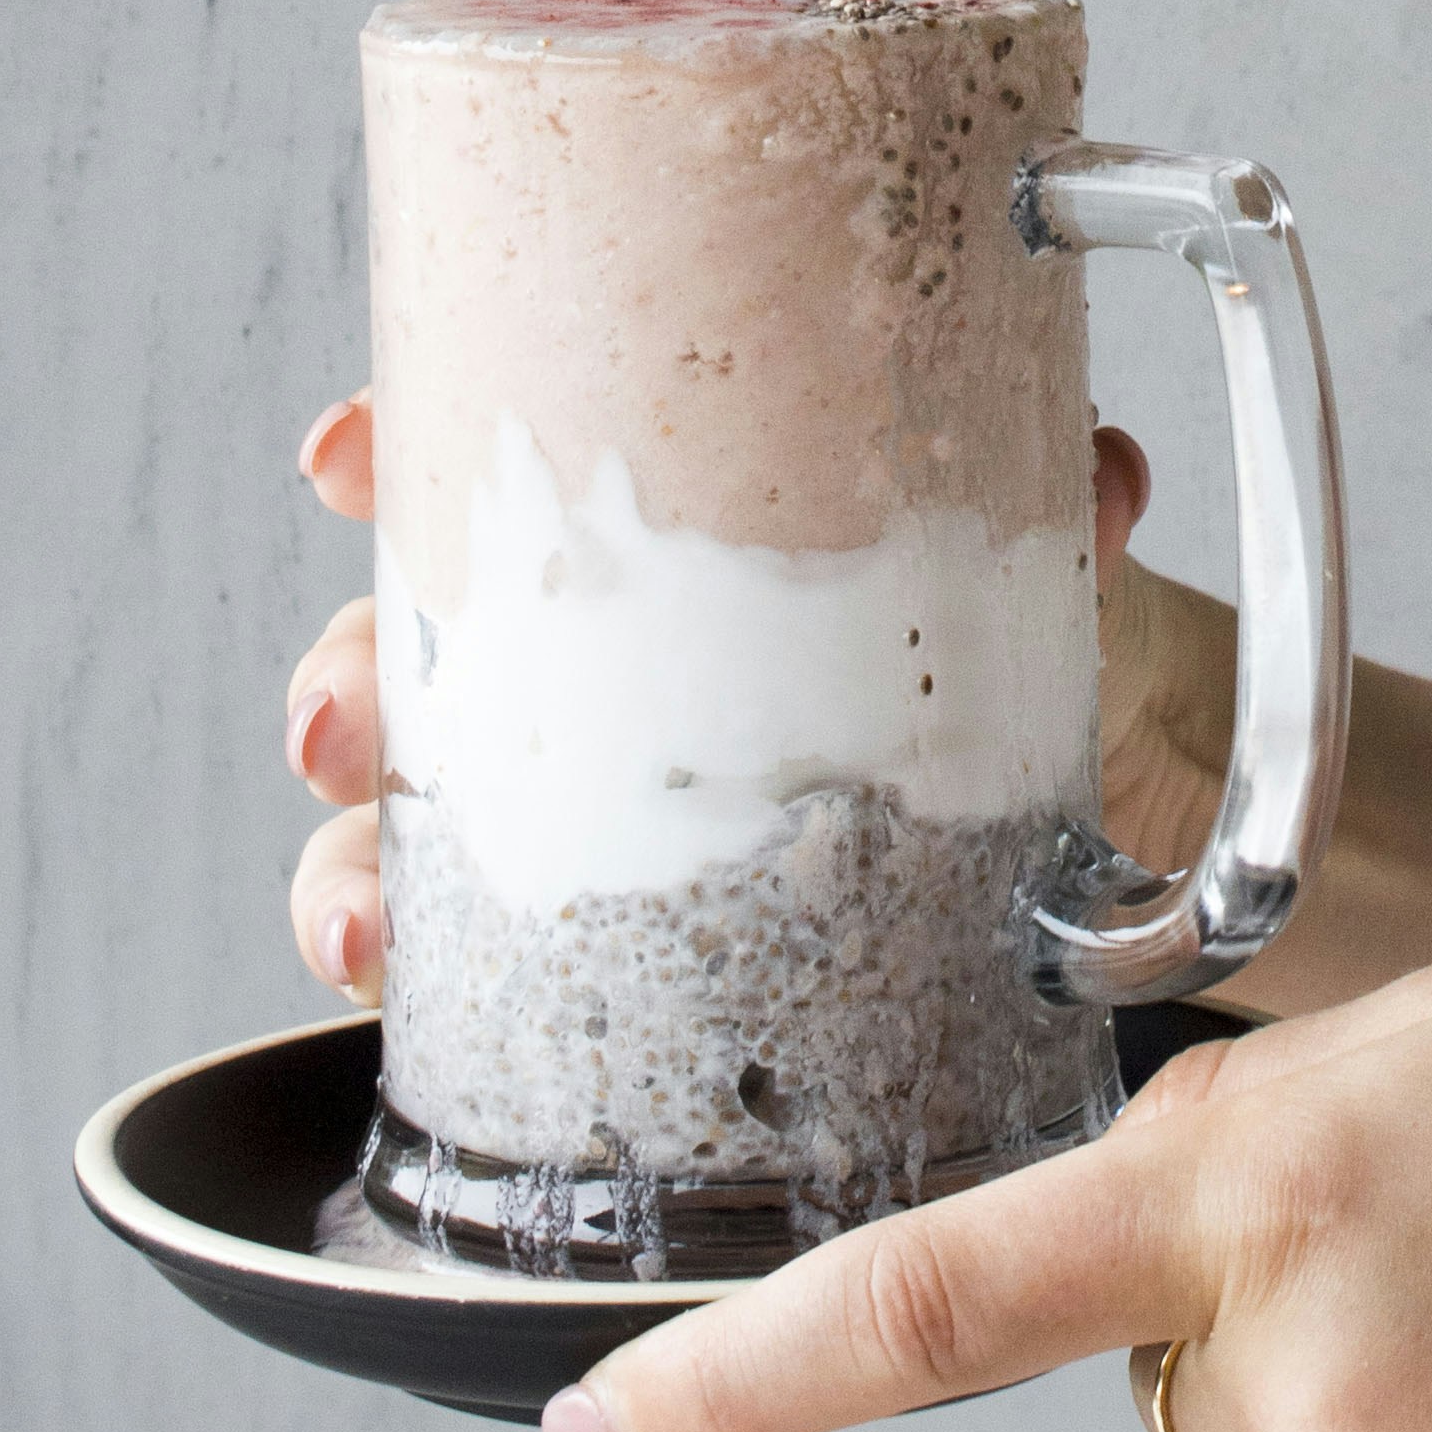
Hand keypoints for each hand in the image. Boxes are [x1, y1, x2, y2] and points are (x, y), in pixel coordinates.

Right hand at [277, 397, 1229, 1001]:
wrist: (1091, 779)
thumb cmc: (1021, 622)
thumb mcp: (1034, 551)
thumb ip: (1063, 502)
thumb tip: (1093, 478)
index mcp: (664, 522)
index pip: (489, 456)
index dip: (391, 447)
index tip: (342, 461)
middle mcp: (589, 646)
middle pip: (406, 645)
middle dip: (340, 679)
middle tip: (339, 723)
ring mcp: (583, 786)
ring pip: (404, 811)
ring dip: (345, 860)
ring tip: (355, 922)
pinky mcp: (604, 924)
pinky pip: (466, 948)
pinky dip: (399, 959)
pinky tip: (379, 984)